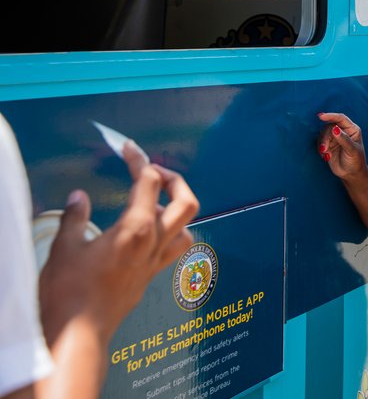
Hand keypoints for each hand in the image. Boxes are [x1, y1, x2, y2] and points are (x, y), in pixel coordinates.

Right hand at [39, 141, 198, 350]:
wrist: (76, 334)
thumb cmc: (68, 293)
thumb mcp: (64, 247)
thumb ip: (74, 217)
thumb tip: (79, 197)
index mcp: (135, 229)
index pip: (148, 182)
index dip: (139, 160)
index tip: (129, 149)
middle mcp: (153, 244)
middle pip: (187, 202)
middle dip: (175, 181)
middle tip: (154, 172)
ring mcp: (155, 263)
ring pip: (187, 229)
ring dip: (176, 212)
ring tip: (153, 205)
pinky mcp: (149, 278)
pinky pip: (172, 251)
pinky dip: (167, 236)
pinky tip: (147, 236)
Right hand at [317, 112, 367, 180]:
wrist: (351, 174)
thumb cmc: (356, 161)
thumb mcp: (352, 150)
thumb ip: (343, 139)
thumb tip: (335, 129)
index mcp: (352, 129)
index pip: (340, 118)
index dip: (331, 116)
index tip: (321, 116)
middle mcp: (343, 131)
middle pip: (329, 126)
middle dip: (325, 137)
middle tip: (324, 148)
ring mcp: (335, 138)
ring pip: (323, 134)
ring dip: (322, 143)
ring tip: (326, 153)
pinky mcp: (328, 145)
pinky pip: (320, 142)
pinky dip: (321, 149)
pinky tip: (326, 156)